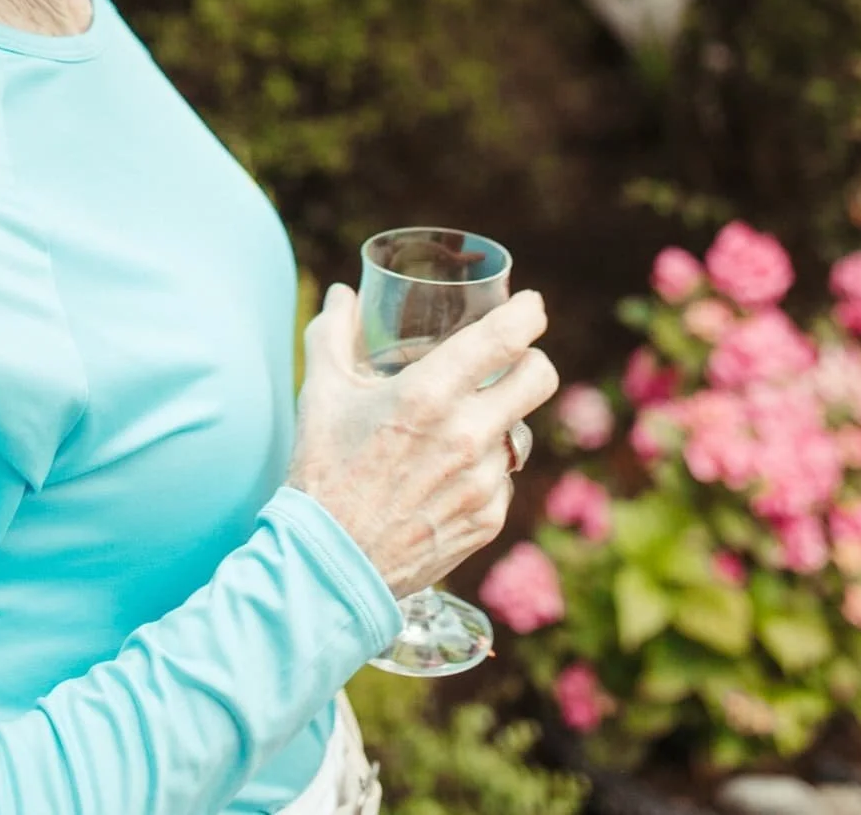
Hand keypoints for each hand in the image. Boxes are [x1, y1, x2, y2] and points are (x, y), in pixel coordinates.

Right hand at [286, 285, 557, 598]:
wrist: (330, 566)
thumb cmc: (323, 472)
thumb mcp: (321, 393)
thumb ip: (332, 334)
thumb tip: (344, 294)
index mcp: (429, 394)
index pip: (506, 338)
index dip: (528, 313)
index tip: (529, 306)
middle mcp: (467, 435)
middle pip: (540, 378)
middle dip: (532, 360)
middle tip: (512, 358)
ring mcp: (484, 481)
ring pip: (520, 430)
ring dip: (501, 419)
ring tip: (466, 423)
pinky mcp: (489, 519)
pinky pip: (504, 477)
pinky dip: (485, 468)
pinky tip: (450, 472)